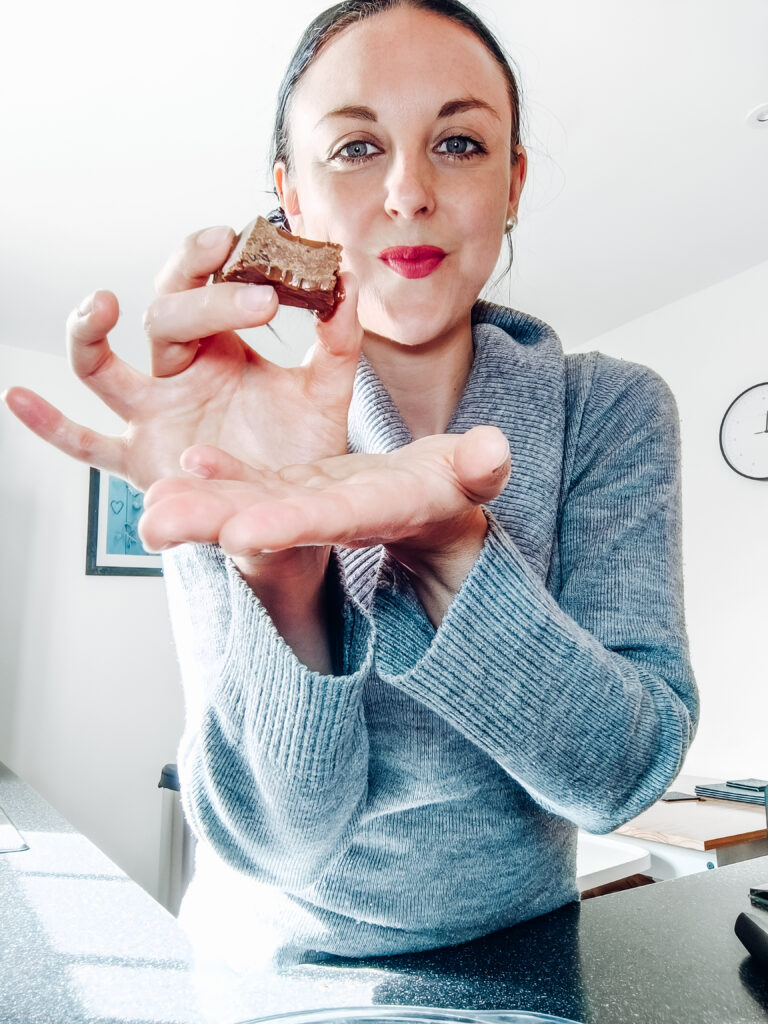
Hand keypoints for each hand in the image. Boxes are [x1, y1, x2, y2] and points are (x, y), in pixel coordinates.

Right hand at [2, 226, 361, 492]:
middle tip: (238, 271)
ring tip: (101, 305)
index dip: (217, 261)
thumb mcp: (326, 391)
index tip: (245, 235)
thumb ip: (338, 340)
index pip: (207, 288)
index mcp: (221, 347)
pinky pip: (86, 443)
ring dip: (90, 335)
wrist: (291, 511)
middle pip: (165, 319)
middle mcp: (179, 373)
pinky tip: (16, 398)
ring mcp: (153, 415)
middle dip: (198, 294)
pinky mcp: (138, 460)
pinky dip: (51, 425)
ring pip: (104, 369)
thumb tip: (347, 278)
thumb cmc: (300, 445)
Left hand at [139, 426, 510, 622]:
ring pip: (245, 502)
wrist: (433, 506)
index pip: (330, 518)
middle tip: (155, 527)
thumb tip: (492, 453)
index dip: (290, 524)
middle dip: (212, 522)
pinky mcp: (293, 490)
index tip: (244, 533)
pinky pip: (250, 483)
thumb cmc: (455, 489)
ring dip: (195, 505)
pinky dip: (216, 475)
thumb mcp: (473, 478)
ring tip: (146, 506)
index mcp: (376, 510)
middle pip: (267, 517)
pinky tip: (182, 465)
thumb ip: (479, 467)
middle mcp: (329, 514)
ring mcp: (304, 504)